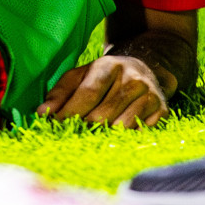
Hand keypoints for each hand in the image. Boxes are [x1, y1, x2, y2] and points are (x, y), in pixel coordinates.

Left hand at [36, 55, 168, 127]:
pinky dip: (124, 139)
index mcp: (109, 66)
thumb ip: (60, 92)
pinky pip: (138, 133)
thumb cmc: (104, 77)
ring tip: (93, 135)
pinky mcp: (161, 110)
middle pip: (103, 114)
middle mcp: (132, 78)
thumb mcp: (81, 75)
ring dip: (103, 136)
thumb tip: (42, 113)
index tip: (55, 125)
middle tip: (73, 134)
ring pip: (121, 127)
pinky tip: (115, 136)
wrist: (144, 69)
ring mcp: (149, 94)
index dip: (70, 111)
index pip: (88, 92)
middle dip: (84, 127)